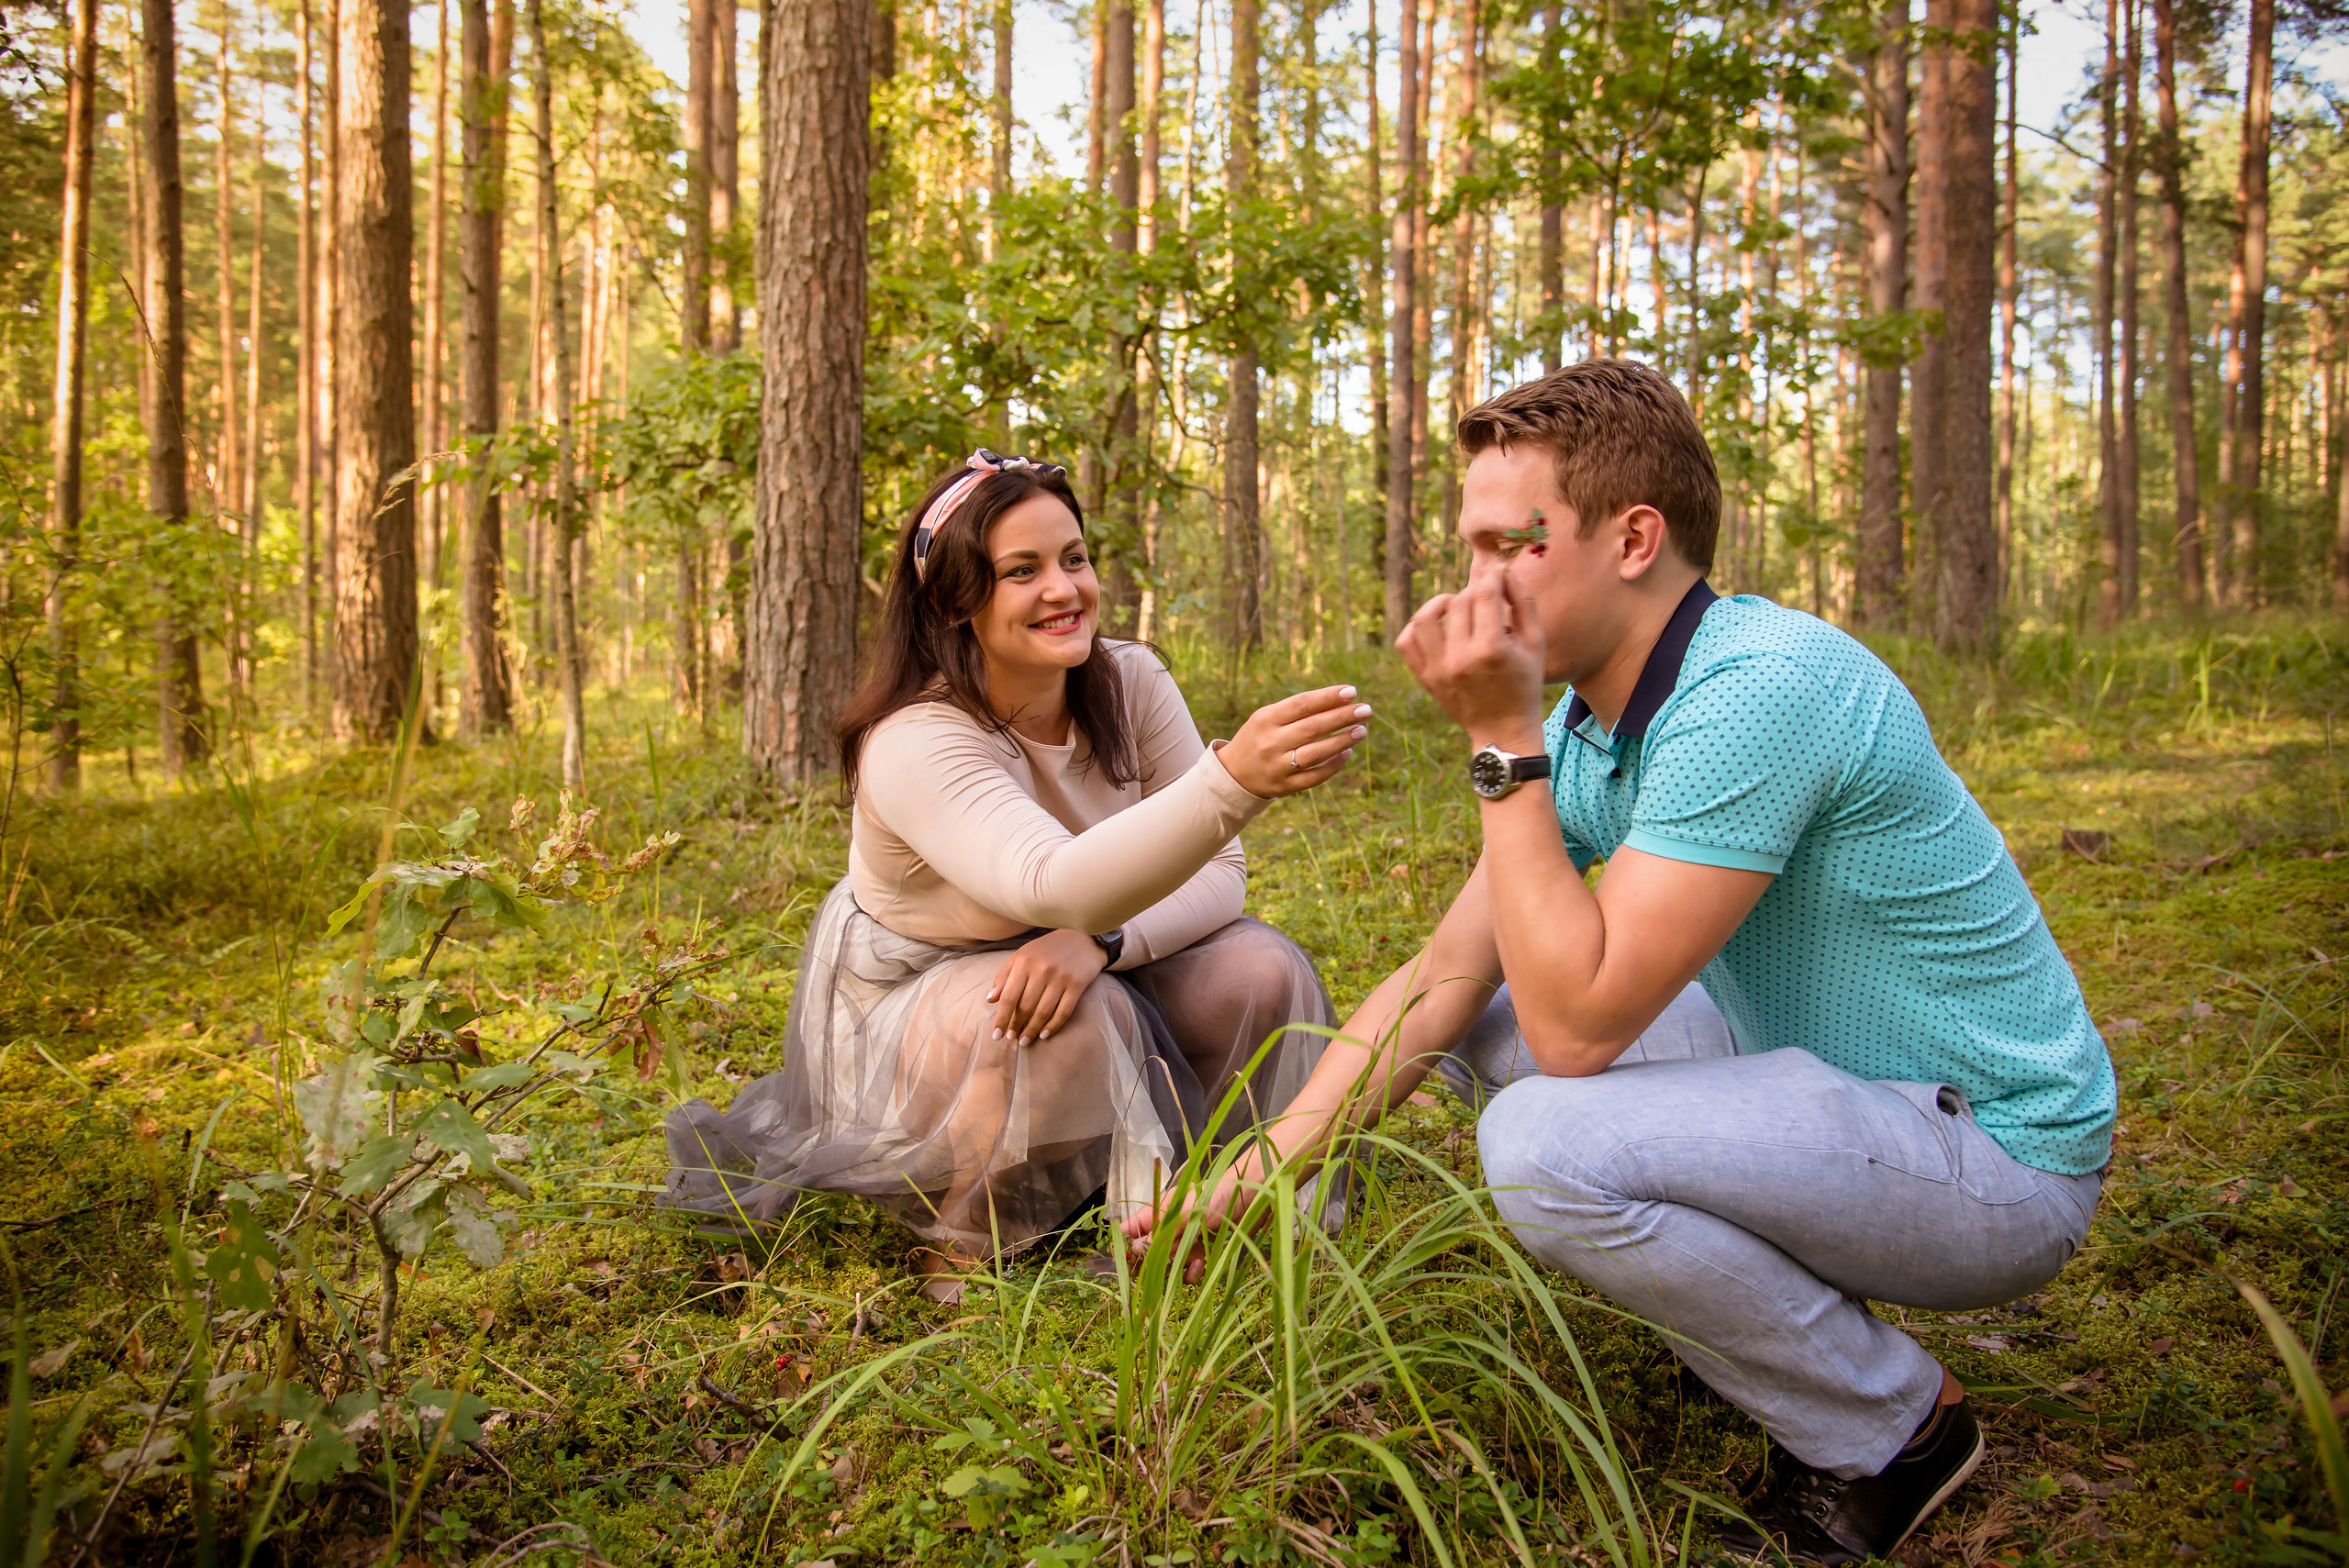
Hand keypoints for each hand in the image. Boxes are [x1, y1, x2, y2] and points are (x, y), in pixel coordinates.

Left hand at [985, 928, 1108, 1046]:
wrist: (1082, 937)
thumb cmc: (1047, 949)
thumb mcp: (1022, 956)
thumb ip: (1004, 977)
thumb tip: (990, 1000)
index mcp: (1024, 962)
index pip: (1009, 997)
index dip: (1001, 1018)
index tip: (996, 1035)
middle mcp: (1041, 969)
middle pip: (1025, 1007)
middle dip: (1016, 1026)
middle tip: (1012, 1038)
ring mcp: (1060, 977)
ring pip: (1043, 1012)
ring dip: (1032, 1030)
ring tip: (1025, 1041)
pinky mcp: (1077, 984)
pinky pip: (1063, 1011)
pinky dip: (1053, 1026)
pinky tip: (1044, 1034)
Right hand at [1119, 1169, 1248, 1284]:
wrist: (1252, 1197)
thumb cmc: (1217, 1195)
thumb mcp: (1186, 1213)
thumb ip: (1162, 1233)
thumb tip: (1134, 1250)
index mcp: (1160, 1211)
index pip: (1133, 1228)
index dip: (1125, 1244)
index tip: (1122, 1262)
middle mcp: (1170, 1227)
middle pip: (1148, 1251)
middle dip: (1150, 1264)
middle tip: (1152, 1274)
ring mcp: (1185, 1240)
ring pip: (1169, 1264)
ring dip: (1175, 1269)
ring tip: (1190, 1263)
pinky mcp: (1202, 1251)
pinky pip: (1189, 1269)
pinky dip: (1193, 1271)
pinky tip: (1201, 1264)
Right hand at [1217, 685, 1373, 797]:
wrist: (1234, 774)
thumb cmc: (1260, 737)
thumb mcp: (1268, 718)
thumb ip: (1298, 710)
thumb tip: (1340, 701)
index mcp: (1265, 719)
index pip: (1302, 704)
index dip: (1328, 697)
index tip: (1352, 691)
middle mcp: (1270, 743)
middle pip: (1312, 727)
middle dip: (1342, 717)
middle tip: (1366, 710)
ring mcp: (1277, 767)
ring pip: (1316, 753)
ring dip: (1342, 741)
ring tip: (1362, 730)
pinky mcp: (1284, 787)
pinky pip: (1315, 777)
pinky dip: (1333, 765)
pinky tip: (1347, 753)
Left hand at [1395, 557, 1546, 749]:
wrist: (1503, 730)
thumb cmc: (1525, 683)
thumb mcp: (1535, 643)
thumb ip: (1523, 602)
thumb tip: (1504, 571)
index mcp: (1492, 649)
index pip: (1484, 593)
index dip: (1492, 576)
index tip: (1498, 574)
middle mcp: (1461, 658)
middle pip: (1458, 603)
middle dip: (1474, 593)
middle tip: (1485, 598)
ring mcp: (1439, 670)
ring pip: (1425, 618)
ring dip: (1439, 603)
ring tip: (1454, 605)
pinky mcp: (1425, 678)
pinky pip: (1406, 642)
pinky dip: (1416, 627)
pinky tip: (1436, 626)